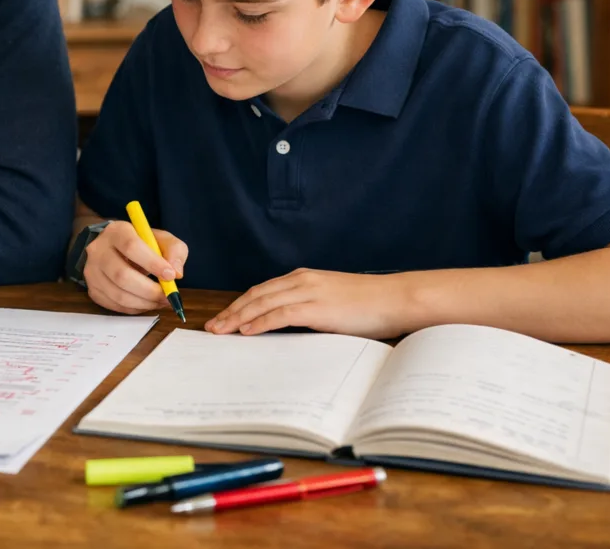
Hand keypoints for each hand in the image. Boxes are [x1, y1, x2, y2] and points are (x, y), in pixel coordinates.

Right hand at [83, 221, 186, 314]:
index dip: (152, 263)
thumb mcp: (161, 239)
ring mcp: (92, 271)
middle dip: (150, 290)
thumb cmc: (141, 244)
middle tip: (168, 296)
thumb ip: (174, 251)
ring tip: (160, 301)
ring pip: (118, 295)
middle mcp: (99, 250)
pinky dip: (135, 308)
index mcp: (116, 231)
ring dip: (144, 302)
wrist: (114, 248)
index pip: (131, 247)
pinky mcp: (93, 289)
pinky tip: (146, 302)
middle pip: (122, 275)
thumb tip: (176, 273)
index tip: (171, 276)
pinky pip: (115, 305)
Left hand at [206, 269, 411, 338]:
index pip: (262, 291)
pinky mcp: (317, 307)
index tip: (224, 317)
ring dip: (238, 318)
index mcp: (304, 278)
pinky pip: (280, 315)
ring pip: (262, 303)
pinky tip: (246, 331)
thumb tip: (291, 326)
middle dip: (231, 311)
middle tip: (212, 327)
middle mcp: (301, 280)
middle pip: (256, 295)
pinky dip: (260, 322)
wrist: (396, 298)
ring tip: (221, 331)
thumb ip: (310, 309)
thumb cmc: (370, 304)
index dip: (240, 304)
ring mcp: (309, 292)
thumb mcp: (333, 302)